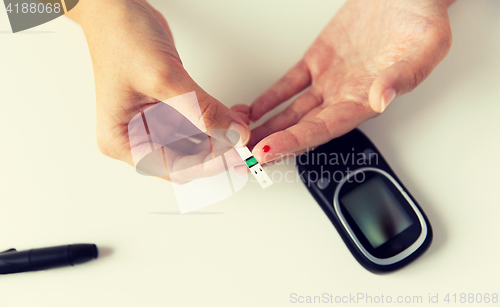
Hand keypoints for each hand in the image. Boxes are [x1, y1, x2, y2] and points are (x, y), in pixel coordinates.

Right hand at [68, 0, 250, 180]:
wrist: (116, 7)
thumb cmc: (120, 38)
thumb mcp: (163, 79)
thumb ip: (202, 110)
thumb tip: (234, 134)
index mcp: (121, 140)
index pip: (174, 167)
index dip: (208, 165)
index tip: (236, 156)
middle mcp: (136, 136)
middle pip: (187, 158)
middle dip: (218, 150)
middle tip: (245, 142)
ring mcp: (153, 122)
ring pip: (197, 143)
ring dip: (222, 135)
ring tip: (243, 124)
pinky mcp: (168, 108)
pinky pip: (198, 123)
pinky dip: (218, 120)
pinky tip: (235, 115)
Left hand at [248, 0, 453, 162]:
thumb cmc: (421, 19)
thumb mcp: (424, 47)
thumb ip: (403, 76)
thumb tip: (382, 98)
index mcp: (366, 100)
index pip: (324, 129)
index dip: (295, 142)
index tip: (270, 151)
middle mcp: (344, 96)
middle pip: (302, 128)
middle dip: (273, 143)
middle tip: (245, 155)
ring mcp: (329, 80)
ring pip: (291, 110)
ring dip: (267, 126)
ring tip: (242, 139)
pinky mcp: (318, 60)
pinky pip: (288, 84)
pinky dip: (270, 98)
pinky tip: (254, 111)